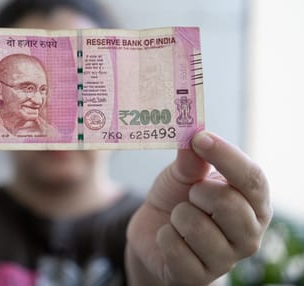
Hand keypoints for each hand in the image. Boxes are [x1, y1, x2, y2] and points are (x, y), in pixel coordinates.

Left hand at [126, 131, 272, 284]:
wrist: (153, 230)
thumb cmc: (177, 198)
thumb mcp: (183, 174)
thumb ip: (191, 159)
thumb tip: (192, 136)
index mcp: (253, 203)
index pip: (253, 179)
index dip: (227, 156)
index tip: (200, 138)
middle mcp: (248, 234)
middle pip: (229, 204)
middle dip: (198, 192)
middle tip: (191, 194)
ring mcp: (225, 260)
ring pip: (197, 226)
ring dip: (178, 215)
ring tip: (179, 218)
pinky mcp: (198, 277)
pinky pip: (174, 247)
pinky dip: (163, 236)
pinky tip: (169, 237)